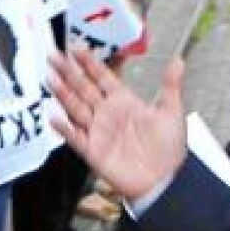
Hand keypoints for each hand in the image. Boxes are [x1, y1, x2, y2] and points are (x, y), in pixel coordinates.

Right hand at [49, 47, 185, 199]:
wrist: (163, 181)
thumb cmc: (168, 151)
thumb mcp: (172, 113)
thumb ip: (171, 86)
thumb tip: (177, 62)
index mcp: (124, 102)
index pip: (102, 77)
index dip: (89, 63)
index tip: (77, 49)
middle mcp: (108, 114)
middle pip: (83, 88)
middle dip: (68, 72)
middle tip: (54, 57)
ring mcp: (98, 131)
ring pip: (75, 108)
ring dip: (63, 94)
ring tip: (51, 78)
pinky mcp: (93, 150)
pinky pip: (75, 137)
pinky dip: (65, 128)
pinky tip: (56, 117)